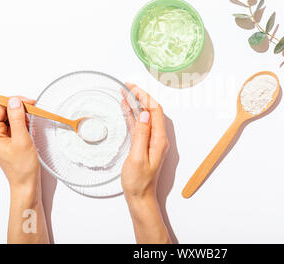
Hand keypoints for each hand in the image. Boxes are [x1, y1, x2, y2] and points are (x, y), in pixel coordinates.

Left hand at [0, 96, 48, 243]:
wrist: (26, 183)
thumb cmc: (22, 167)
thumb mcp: (22, 140)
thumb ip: (18, 119)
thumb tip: (15, 101)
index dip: (14, 101)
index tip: (29, 103)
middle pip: (4, 109)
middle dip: (19, 107)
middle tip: (34, 110)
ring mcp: (1, 136)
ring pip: (10, 115)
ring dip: (23, 115)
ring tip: (33, 122)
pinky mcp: (8, 138)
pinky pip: (15, 123)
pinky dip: (24, 122)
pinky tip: (31, 128)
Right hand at [121, 83, 170, 243]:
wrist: (140, 197)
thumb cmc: (138, 181)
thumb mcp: (137, 157)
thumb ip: (142, 135)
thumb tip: (145, 114)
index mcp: (159, 140)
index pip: (155, 111)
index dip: (145, 97)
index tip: (133, 87)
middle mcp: (158, 138)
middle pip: (151, 111)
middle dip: (140, 96)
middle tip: (126, 86)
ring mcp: (151, 141)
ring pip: (145, 117)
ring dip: (135, 104)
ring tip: (124, 93)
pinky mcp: (144, 145)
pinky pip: (139, 125)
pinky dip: (133, 115)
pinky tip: (126, 109)